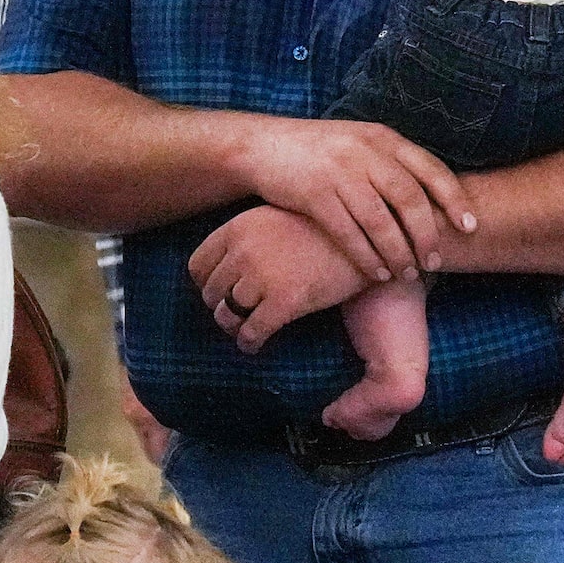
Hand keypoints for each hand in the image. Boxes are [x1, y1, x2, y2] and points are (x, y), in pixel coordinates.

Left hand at [191, 205, 370, 351]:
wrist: (365, 235)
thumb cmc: (324, 226)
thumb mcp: (277, 217)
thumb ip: (249, 235)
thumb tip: (229, 262)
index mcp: (238, 228)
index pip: (198, 265)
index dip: (206, 284)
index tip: (219, 292)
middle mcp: (243, 252)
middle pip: (211, 293)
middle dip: (220, 307)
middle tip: (234, 314)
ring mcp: (263, 278)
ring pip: (228, 315)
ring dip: (233, 328)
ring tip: (244, 331)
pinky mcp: (284, 302)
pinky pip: (252, 332)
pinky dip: (249, 343)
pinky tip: (255, 346)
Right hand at [239, 117, 475, 284]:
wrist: (262, 146)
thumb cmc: (319, 151)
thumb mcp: (360, 142)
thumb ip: (392, 161)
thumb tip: (435, 193)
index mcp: (382, 138)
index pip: (429, 169)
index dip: (453, 199)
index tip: (470, 226)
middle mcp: (365, 152)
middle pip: (408, 198)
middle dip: (426, 234)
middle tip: (434, 261)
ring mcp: (339, 173)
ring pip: (380, 221)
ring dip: (398, 252)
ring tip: (407, 274)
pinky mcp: (314, 195)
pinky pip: (348, 233)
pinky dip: (367, 257)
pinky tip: (377, 273)